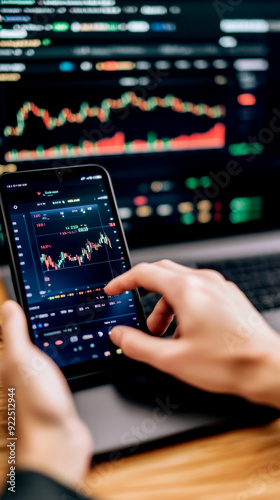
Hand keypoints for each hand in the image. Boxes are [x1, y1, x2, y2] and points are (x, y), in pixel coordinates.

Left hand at [1, 300, 92, 490]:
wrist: (58, 442)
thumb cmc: (37, 404)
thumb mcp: (23, 359)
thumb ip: (14, 333)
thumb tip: (8, 307)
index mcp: (9, 365)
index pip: (9, 338)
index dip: (14, 321)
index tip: (22, 305)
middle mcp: (20, 376)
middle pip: (22, 349)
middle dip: (29, 333)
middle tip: (38, 315)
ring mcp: (38, 387)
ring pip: (39, 360)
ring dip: (45, 347)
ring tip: (53, 332)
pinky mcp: (55, 395)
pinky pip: (54, 372)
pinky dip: (59, 362)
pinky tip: (67, 357)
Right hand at [105, 260, 279, 408]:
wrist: (268, 368)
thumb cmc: (228, 363)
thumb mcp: (172, 359)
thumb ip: (138, 345)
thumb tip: (119, 336)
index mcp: (187, 290)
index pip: (144, 273)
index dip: (123, 281)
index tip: (113, 290)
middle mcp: (204, 281)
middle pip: (162, 274)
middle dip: (145, 294)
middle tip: (138, 317)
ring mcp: (219, 287)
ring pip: (180, 285)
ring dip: (165, 306)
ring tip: (164, 336)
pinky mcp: (228, 296)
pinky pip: (198, 292)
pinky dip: (184, 306)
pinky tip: (187, 333)